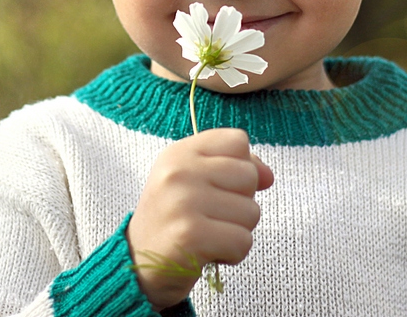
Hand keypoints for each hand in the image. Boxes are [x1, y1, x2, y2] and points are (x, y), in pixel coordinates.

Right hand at [126, 128, 273, 311]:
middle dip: (240, 203)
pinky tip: (208, 253)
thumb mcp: (195, 182)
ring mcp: (183, 202)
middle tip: (210, 217)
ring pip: (251, 212)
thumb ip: (234, 169)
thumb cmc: (174, 219)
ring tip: (207, 235)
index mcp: (179, 153)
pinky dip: (233, 254)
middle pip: (249, 176)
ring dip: (236, 231)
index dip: (241, 167)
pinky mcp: (191, 235)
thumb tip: (269, 176)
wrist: (137, 264)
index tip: (219, 187)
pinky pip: (243, 241)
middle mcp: (179, 171)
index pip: (238, 141)